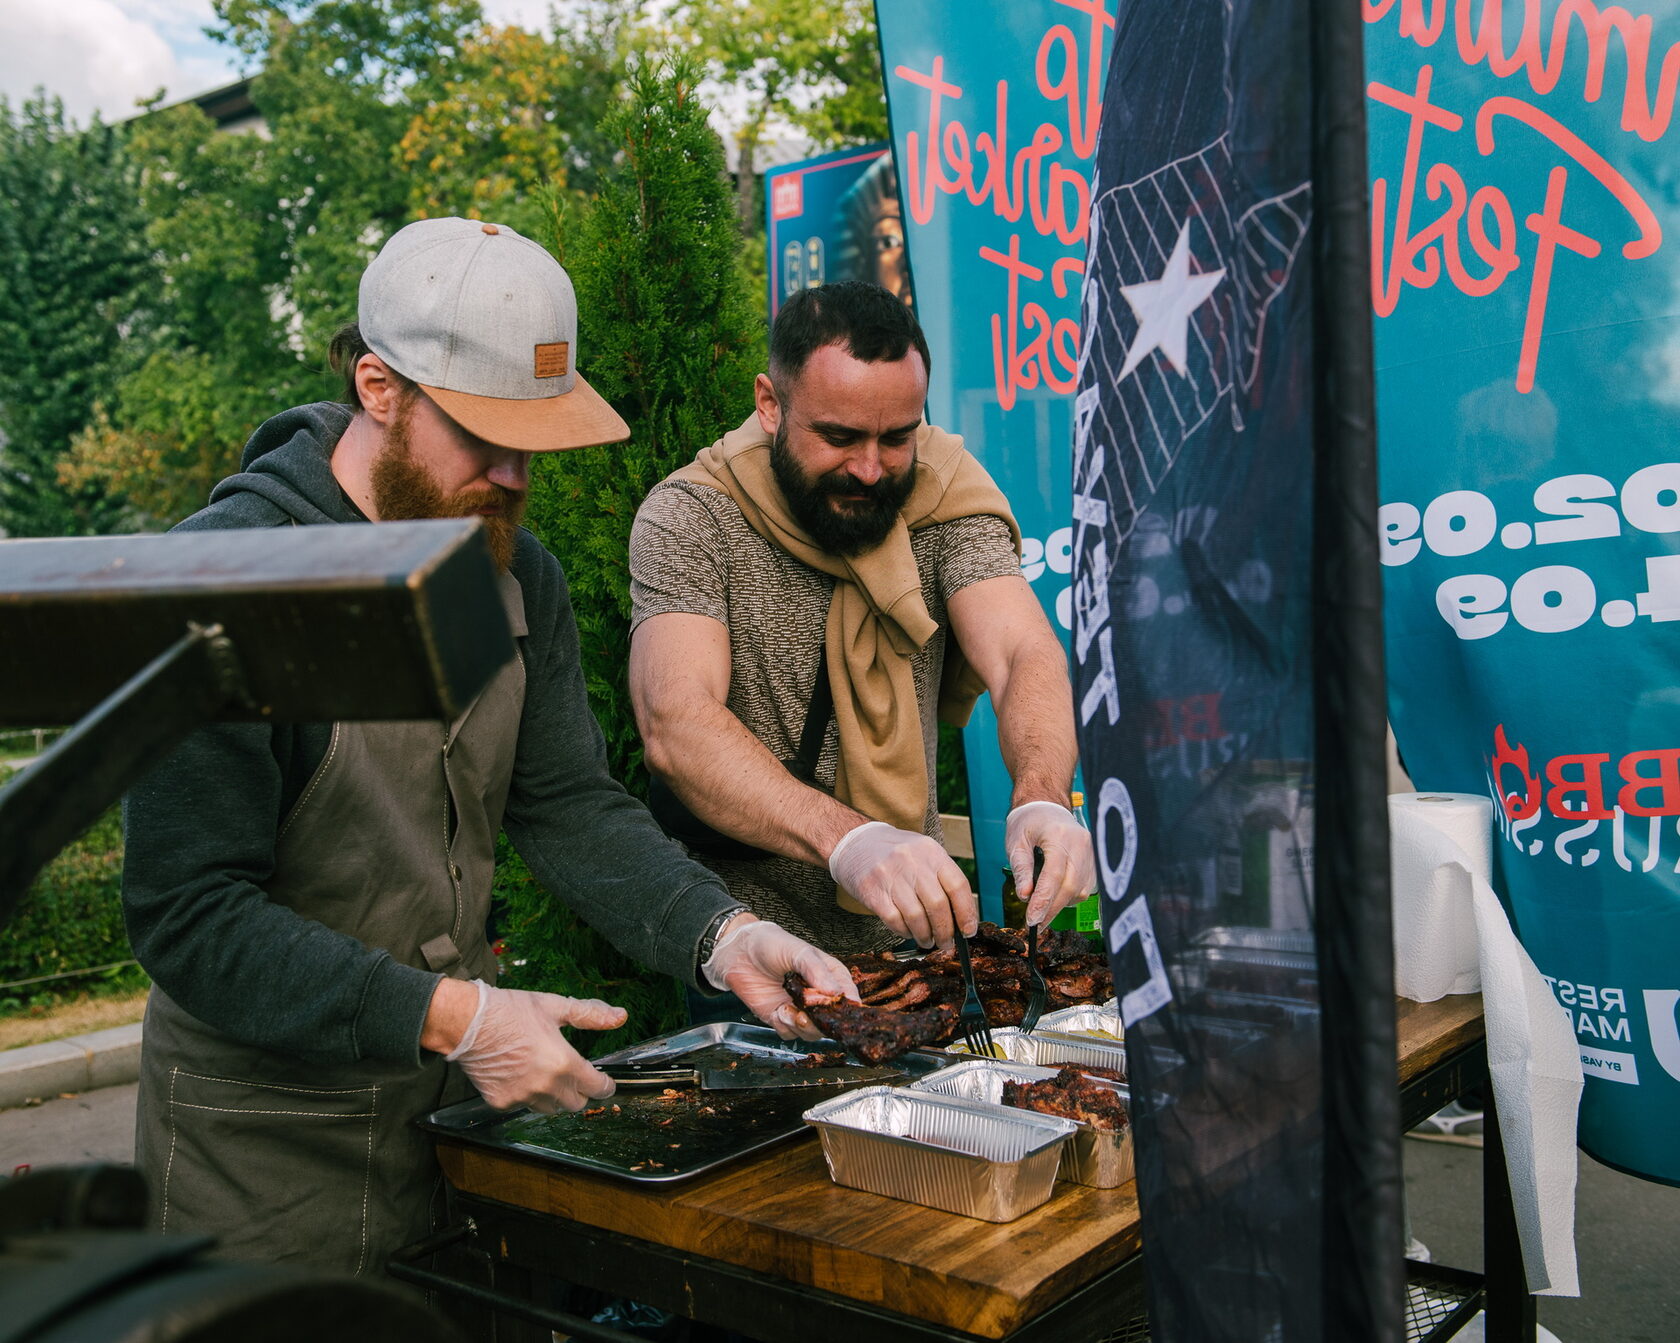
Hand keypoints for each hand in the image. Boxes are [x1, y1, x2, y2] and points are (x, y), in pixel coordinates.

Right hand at [443, 980, 626, 1113]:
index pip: (597, 1088)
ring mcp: (522, 1097)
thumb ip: (590, 1015)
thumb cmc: (510, 1011)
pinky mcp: (502, 1103)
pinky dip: (526, 1096)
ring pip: (550, 1108)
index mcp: (563, 1063)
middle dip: (579, 1090)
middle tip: (572, 1073)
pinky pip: (523, 1106)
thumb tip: (620, 1016)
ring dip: (553, 1096)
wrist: (467, 1021)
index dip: (605, 1085)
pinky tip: (519, 1075)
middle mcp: (545, 1086)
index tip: (605, 1082)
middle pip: (575, 1103)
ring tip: (543, 1072)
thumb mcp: (555, 1007)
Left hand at [703, 915, 859, 1039]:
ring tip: (790, 1010)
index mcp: (830, 976)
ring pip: (812, 1032)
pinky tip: (778, 1011)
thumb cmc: (772, 944)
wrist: (738, 952)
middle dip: (822, 1021)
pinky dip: (785, 1027)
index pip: (848, 996)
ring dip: (803, 1027)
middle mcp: (818, 996)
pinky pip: (790, 1033)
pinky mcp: (781, 1018)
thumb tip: (835, 992)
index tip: (840, 1009)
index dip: (848, 1006)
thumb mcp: (798, 951)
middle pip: (832, 1020)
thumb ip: (816, 971)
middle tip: (808, 1012)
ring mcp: (800, 1009)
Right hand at [827, 821, 976, 947]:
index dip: (966, 913)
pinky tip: (907, 932)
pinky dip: (904, 932)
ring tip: (927, 941)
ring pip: (916, 917)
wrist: (855, 843)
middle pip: (938, 905)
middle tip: (946, 943)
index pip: (957, 886)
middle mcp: (912, 861)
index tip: (969, 931)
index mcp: (931, 852)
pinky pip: (894, 920)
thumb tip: (962, 917)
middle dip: (945, 931)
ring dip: (925, 936)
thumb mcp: (923, 854)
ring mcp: (890, 875)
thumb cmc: (896, 854)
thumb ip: (942, 879)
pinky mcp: (872, 891)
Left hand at [1006, 800, 1096, 925]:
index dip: (1043, 900)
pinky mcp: (1096, 860)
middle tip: (1035, 924)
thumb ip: (1021, 868)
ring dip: (1061, 904)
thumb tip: (1025, 896)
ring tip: (1041, 910)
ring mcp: (1092, 852)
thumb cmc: (1028, 822)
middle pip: (1070, 885)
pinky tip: (1055, 896)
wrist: (1047, 805)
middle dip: (1052, 909)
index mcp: (1059, 835)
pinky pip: (1085, 887)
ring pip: (1080, 889)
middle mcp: (1081, 843)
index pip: (1054, 874)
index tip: (1032, 920)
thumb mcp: (1016, 842)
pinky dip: (1070, 896)